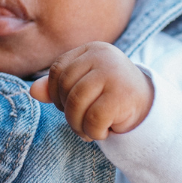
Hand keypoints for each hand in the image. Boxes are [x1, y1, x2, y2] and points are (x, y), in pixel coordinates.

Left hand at [29, 42, 153, 140]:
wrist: (149, 108)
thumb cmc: (109, 96)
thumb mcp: (83, 88)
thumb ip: (57, 87)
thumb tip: (32, 91)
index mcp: (91, 50)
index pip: (58, 70)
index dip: (55, 94)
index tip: (67, 107)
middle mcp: (103, 56)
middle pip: (65, 87)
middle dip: (68, 112)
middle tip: (80, 122)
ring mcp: (114, 74)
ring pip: (76, 104)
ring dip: (78, 125)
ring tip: (88, 130)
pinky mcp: (123, 95)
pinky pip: (93, 119)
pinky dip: (94, 132)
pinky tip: (104, 131)